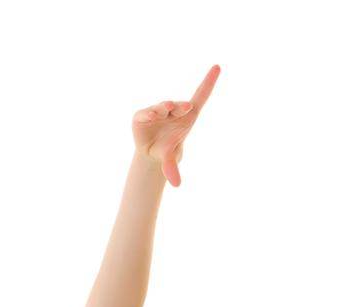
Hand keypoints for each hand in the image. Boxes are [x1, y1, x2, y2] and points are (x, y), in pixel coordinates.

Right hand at [132, 64, 220, 187]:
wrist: (151, 151)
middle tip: (184, 107)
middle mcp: (173, 109)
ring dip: (163, 108)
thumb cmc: (167, 150)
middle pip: (178, 105)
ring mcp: (158, 110)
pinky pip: (145, 113)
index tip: (218, 66)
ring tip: (164, 110)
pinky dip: (147, 114)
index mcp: (187, 115)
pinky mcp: (142, 115)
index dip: (209, 82)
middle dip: (179, 106)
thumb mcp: (170, 159)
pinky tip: (151, 115)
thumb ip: (172, 168)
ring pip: (162, 107)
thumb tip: (176, 184)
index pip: (200, 96)